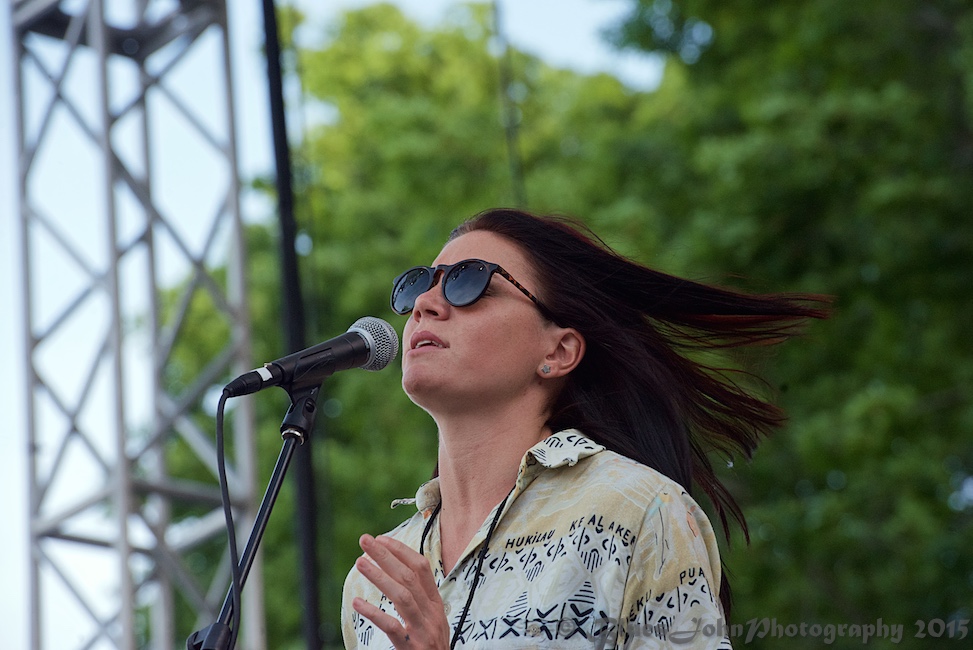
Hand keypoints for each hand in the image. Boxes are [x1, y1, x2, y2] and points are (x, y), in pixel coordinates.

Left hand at [352, 534, 450, 648]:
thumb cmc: (431, 648)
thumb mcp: (430, 620)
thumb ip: (418, 600)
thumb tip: (396, 573)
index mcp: (436, 604)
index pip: (421, 568)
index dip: (401, 551)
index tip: (382, 539)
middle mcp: (432, 614)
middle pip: (409, 577)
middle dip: (386, 556)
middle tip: (365, 540)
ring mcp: (424, 631)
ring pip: (402, 596)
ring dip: (379, 576)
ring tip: (360, 563)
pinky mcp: (413, 648)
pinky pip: (393, 627)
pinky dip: (375, 613)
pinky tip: (358, 603)